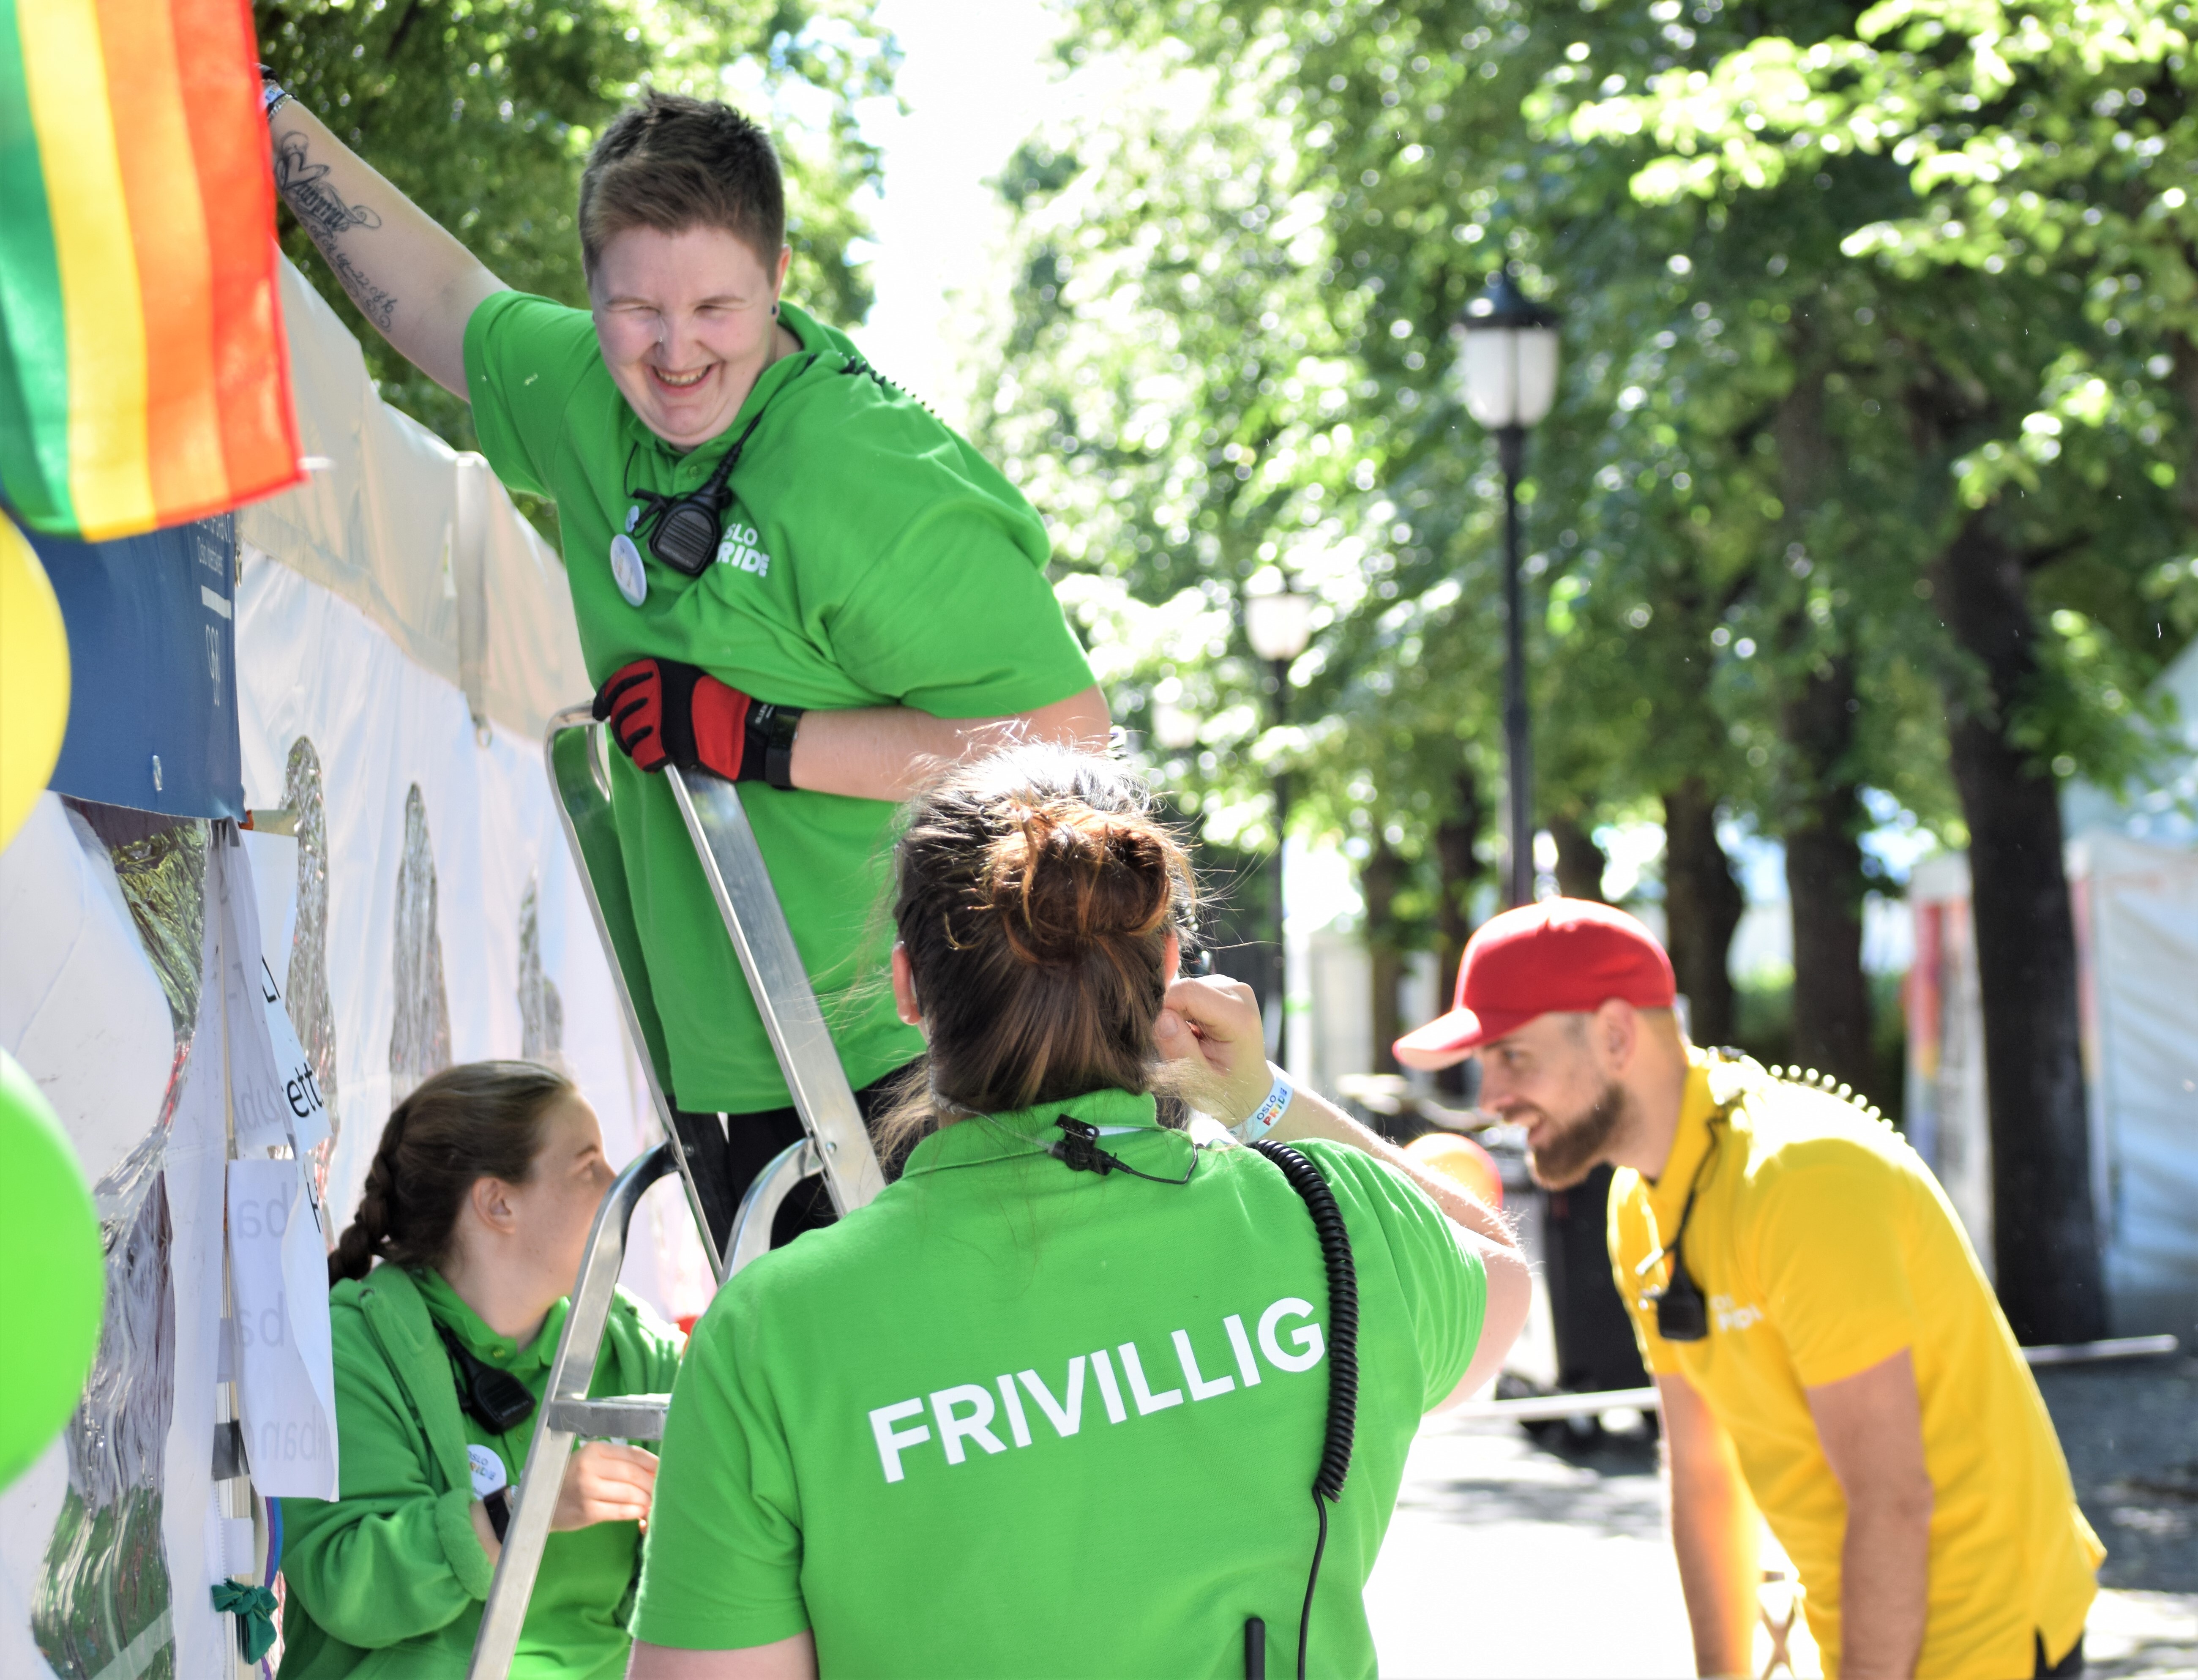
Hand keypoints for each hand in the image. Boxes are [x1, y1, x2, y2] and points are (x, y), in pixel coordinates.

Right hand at [549, 1441, 658, 1530]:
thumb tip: (654, 1469)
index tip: (666, 1471)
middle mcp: (590, 1467)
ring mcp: (588, 1489)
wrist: (540, 1504)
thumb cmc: (571, 1481)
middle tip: (662, 1491)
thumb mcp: (591, 1463)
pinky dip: (635, 1512)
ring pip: (630, 1493)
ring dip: (647, 1500)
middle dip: (653, 1484)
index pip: (633, 1454)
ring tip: (653, 1503)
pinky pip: (621, 1511)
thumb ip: (617, 1463)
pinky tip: (641, 1513)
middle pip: (634, 1474)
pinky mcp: (588, 1511)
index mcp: (594, 1450)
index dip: (654, 1464)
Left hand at [593, 657, 751, 778]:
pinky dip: (647, 761)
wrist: (752, 728)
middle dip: (623, 727)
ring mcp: (660, 718)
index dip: (605, 700)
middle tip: (634, 736)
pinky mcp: (666, 744)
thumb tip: (634, 693)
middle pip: (621, 713)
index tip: (601, 712)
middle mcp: (656, 691)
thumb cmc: (726, 703)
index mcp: (661, 671)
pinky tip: (658, 760)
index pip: (617, 683)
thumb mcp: (693, 678)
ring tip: (649, 748)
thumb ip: (664, 681)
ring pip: (628, 736)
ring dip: (635, 745)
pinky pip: (643, 756)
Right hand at [1155, 974, 1274, 1125]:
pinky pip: (1191, 990)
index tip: (1166, 1038)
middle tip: (1182, 1045)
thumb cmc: (1226, 1090)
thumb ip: (1179, 1050)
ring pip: (1185, 988)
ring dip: (1179, 1014)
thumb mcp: (1199, 1082)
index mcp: (1239, 1018)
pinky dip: (1186, 1010)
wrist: (1251, 1087)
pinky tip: (1197, 1031)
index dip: (1165, 1010)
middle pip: (1184, 989)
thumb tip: (1161, 1017)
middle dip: (1172, 1014)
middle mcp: (1240, 994)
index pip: (1187, 992)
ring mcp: (1234, 986)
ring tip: (1193, 1041)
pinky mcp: (1225, 985)